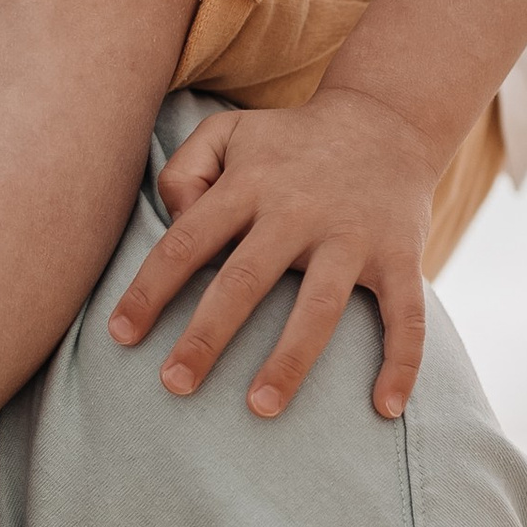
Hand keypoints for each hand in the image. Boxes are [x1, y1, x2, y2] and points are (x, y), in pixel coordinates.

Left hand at [107, 85, 438, 420]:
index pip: (187, 241)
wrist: (387, 118)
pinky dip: (402, 362)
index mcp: (249, 186)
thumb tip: (173, 218)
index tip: (120, 335)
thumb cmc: (290, 142)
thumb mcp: (229, 133)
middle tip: (173, 384)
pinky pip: (406, 314)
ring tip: (261, 408)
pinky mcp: (401, 255)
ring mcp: (352, 236)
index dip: (150, 290)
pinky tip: (385, 407)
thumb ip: (184, 169)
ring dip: (290, 359)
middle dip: (206, 336)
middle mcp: (298, 212)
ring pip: (319, 307)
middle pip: (244, 280)